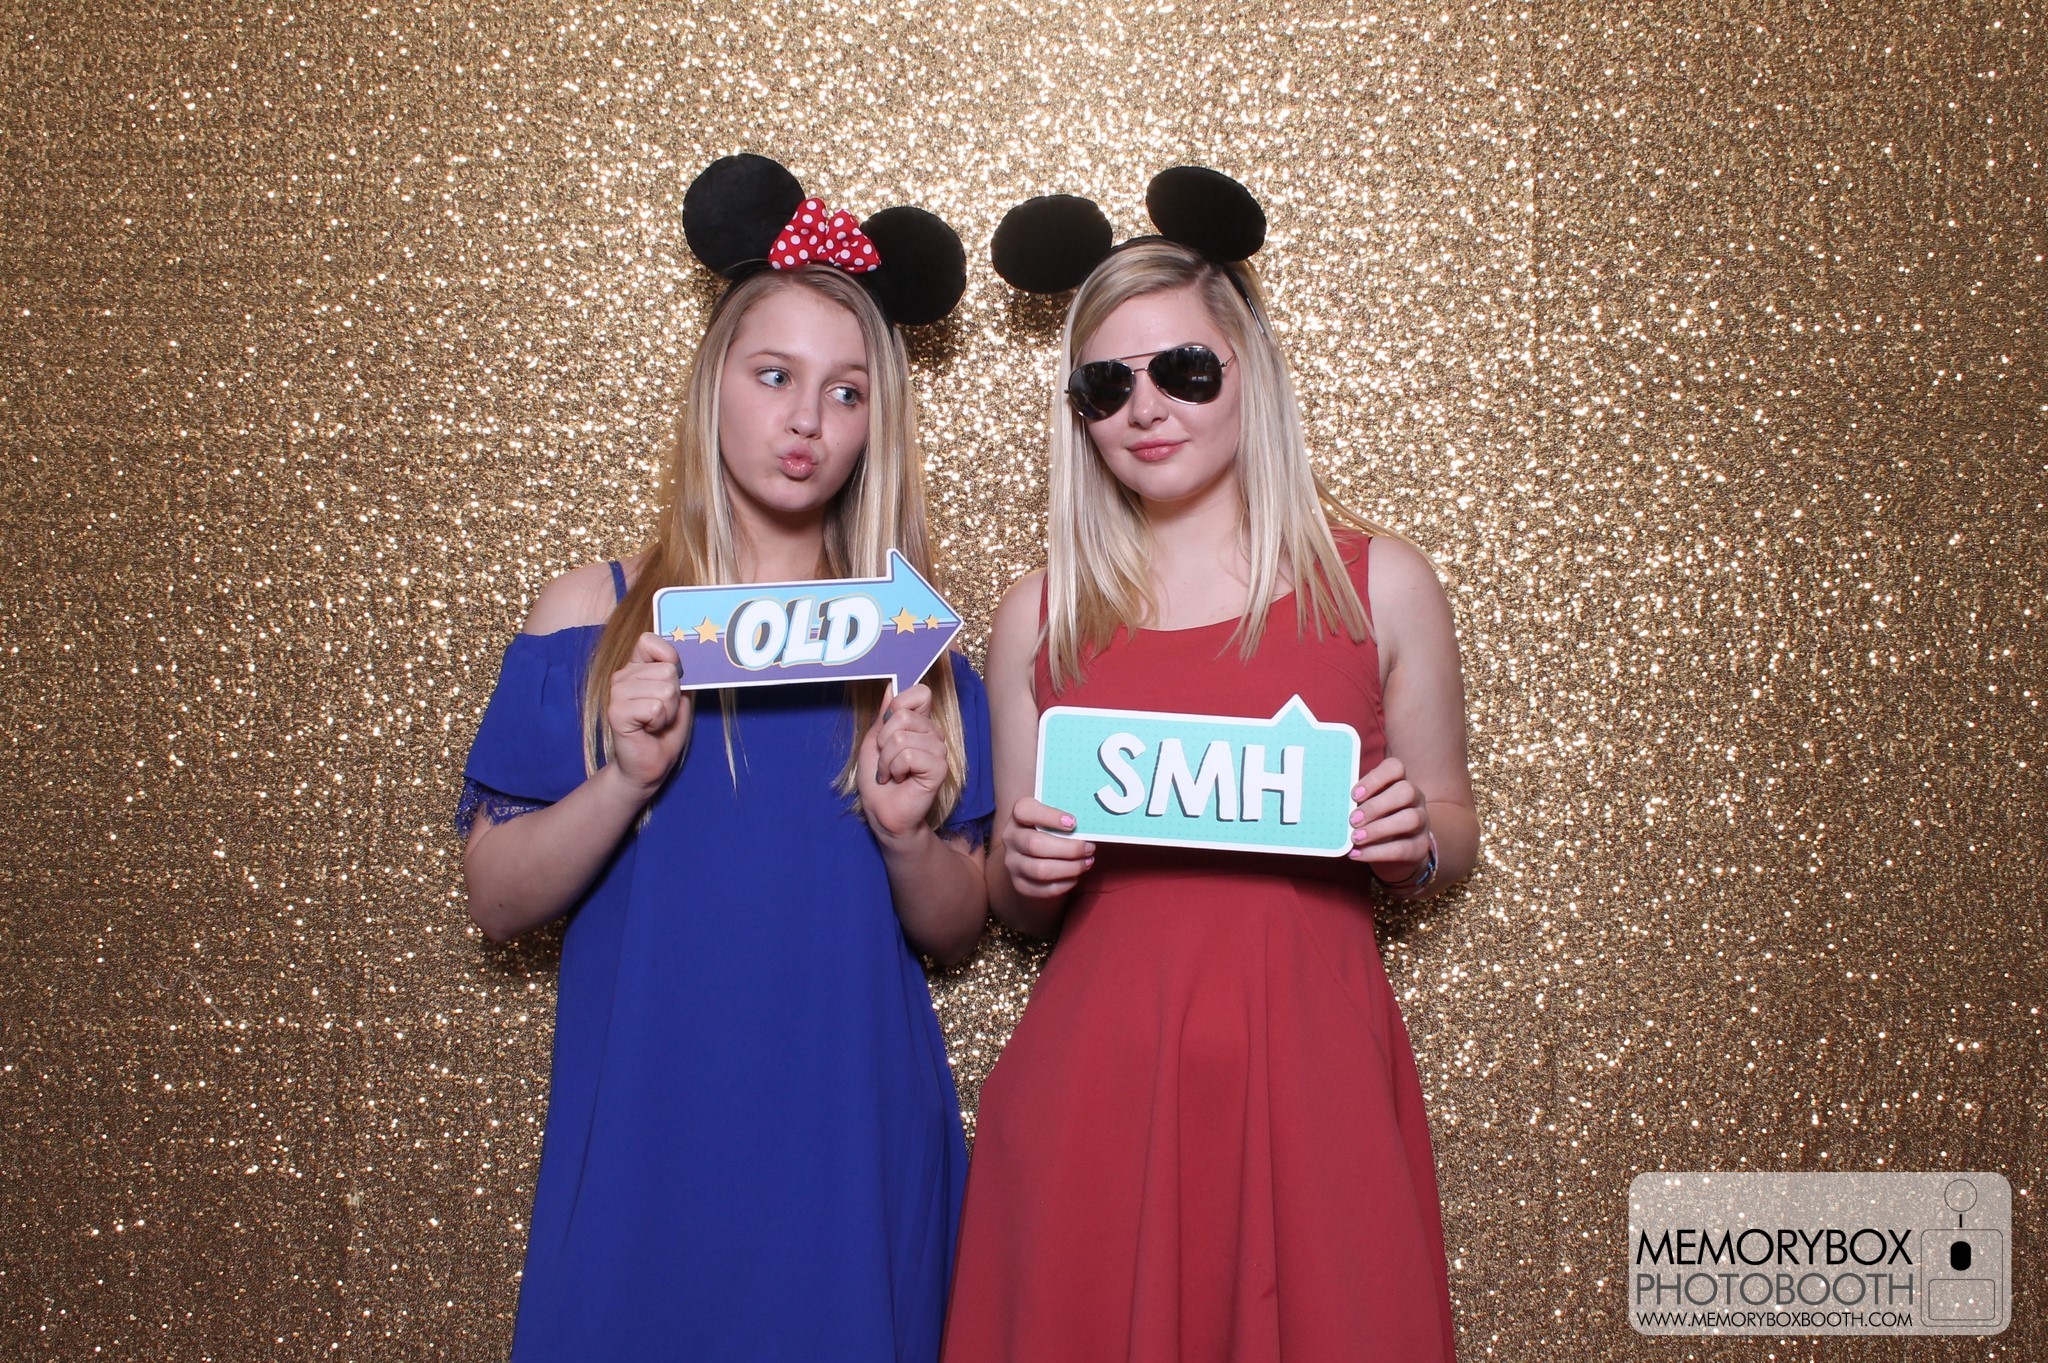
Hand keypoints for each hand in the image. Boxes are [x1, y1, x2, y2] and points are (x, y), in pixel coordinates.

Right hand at [609, 632, 691, 796]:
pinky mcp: (617, 711)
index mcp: (635, 668)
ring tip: (655, 723)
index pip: (648, 641)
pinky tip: (648, 730)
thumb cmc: (664, 732)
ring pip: (665, 689)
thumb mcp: (677, 698)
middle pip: (668, 670)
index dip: (668, 657)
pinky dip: (660, 722)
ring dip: (668, 712)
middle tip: (661, 714)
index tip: (672, 680)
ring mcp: (617, 693)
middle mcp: (622, 676)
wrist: (649, 765)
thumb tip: (678, 660)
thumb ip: (676, 675)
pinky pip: (655, 707)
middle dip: (674, 697)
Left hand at [857, 683, 946, 839]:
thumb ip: (885, 714)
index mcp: (921, 724)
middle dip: (883, 741)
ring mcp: (939, 750)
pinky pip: (909, 755)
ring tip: (892, 773)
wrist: (882, 812)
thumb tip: (891, 686)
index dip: (898, 706)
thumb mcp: (874, 740)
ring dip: (886, 759)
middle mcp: (933, 734)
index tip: (886, 731)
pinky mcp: (939, 768)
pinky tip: (901, 780)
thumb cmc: (878, 779)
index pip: (920, 693)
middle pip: (902, 715)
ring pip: (901, 737)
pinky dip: (895, 768)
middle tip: (886, 760)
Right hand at [1001, 796, 1094, 899]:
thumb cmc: (1053, 828)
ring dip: (1070, 868)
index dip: (1049, 816)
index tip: (1073, 822)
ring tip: (1087, 862)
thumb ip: (1067, 815)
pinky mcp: (1020, 883)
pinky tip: (1075, 876)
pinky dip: (1064, 884)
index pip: (1025, 811)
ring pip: (1040, 870)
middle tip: (1089, 848)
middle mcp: (1011, 838)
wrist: (1036, 851)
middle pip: (1035, 845)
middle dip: (1068, 848)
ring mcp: (1013, 862)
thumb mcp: (1055, 815)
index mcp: (1018, 816)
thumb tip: (1090, 824)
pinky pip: (1043, 889)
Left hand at [1348, 757, 1429, 875]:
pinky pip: (1403, 848)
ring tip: (1355, 838)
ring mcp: (1422, 822)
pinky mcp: (1420, 847)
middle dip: (1376, 805)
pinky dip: (1377, 852)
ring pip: (1410, 819)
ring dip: (1379, 829)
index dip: (1375, 778)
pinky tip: (1357, 854)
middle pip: (1405, 791)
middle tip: (1353, 819)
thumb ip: (1354, 803)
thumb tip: (1330, 803)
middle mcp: (1415, 798)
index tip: (1354, 794)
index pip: (1395, 768)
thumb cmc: (1374, 822)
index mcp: (1398, 782)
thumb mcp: (1365, 808)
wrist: (1395, 854)